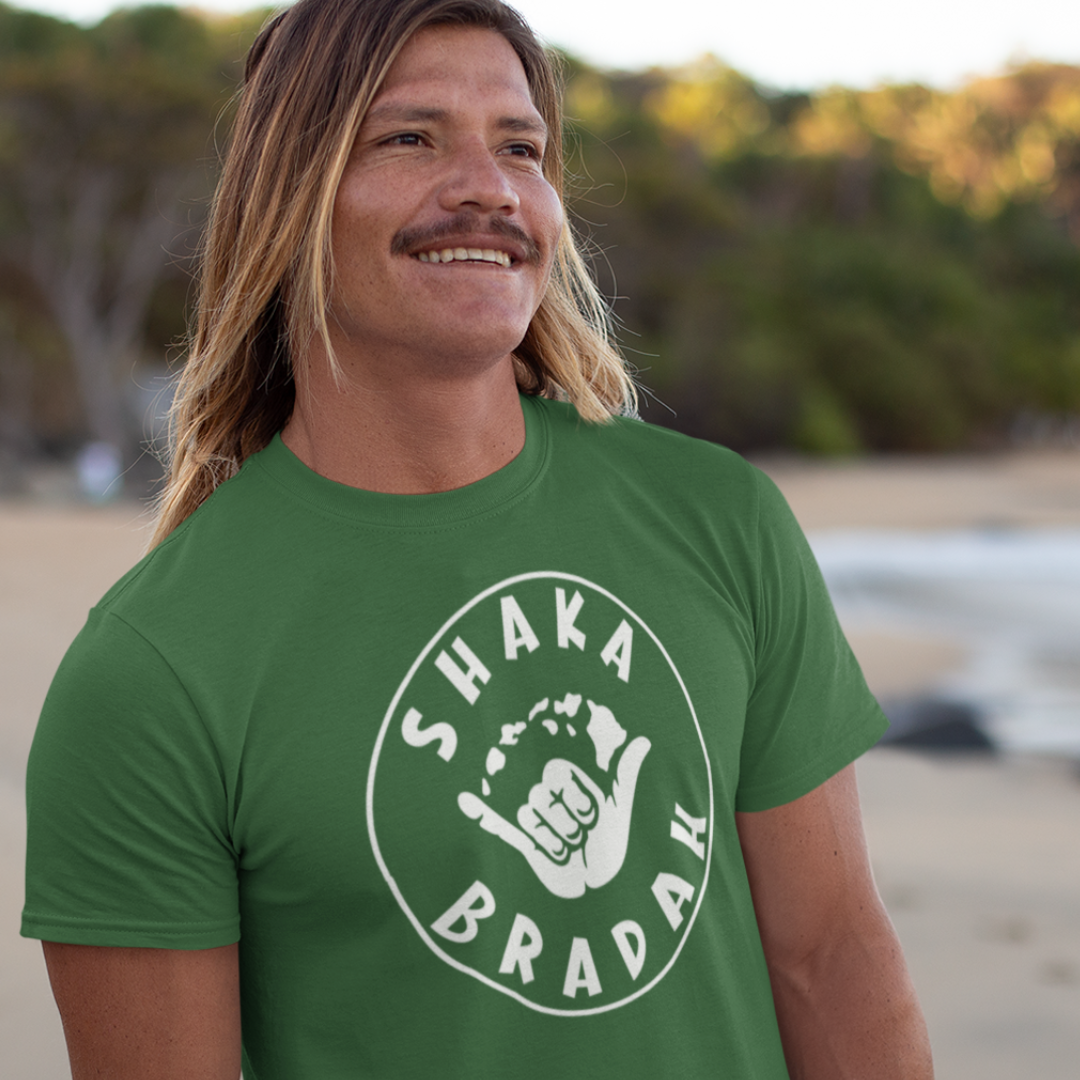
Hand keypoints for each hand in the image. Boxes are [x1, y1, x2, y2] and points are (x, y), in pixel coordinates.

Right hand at [459, 722, 649, 899]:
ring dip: (554, 842)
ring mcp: (530, 815)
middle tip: (583, 837)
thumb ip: (624, 771)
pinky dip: (480, 813)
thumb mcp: (619, 805)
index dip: (579, 799)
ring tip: (570, 851)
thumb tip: (643, 739)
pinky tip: (465, 799)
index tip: (591, 817)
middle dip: (568, 823)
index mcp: (567, 778)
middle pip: (543, 797)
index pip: (561, 774)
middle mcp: (545, 792)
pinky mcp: (518, 840)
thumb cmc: (611, 843)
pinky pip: (498, 824)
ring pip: (529, 818)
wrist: (601, 890)